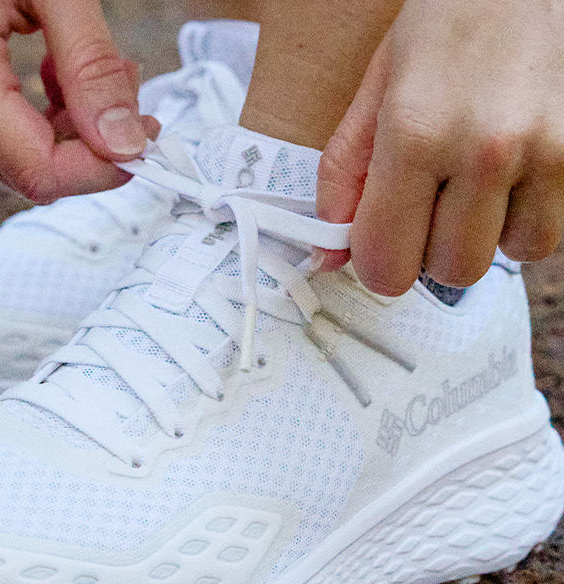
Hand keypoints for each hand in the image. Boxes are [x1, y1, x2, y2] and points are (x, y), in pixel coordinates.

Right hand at [0, 0, 158, 201]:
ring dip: (75, 129)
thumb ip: (92, 66)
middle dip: (92, 146)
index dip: (99, 170)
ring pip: (20, 157)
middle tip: (130, 92)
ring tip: (106, 71)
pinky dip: (50, 115)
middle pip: (29, 172)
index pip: (37, 170)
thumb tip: (125, 146)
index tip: (145, 137)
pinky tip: (66, 72)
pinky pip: (6, 132)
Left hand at [316, 0, 563, 294]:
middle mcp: (485, 150)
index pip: (387, 264)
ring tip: (475, 182)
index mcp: (416, 134)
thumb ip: (343, 181)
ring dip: (482, 234)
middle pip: (449, 271)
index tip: (382, 243)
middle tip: (430, 202)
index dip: (379, 263)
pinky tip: (511, 177)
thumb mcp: (375, 93)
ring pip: (502, 257)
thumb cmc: (448, 24)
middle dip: (431, 249)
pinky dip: (522, 219)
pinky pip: (544, 234)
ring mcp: (546, 153)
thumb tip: (328, 256)